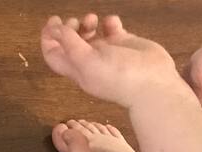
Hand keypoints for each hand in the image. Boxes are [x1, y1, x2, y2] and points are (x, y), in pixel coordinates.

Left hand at [41, 14, 194, 107]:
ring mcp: (107, 53)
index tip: (53, 23)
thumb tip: (57, 30)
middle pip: (70, 43)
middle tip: (75, 21)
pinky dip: (109, 22)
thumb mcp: (88, 62)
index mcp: (78, 70)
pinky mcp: (124, 45)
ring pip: (90, 34)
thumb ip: (71, 45)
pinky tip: (113, 23)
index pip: (54, 55)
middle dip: (68, 28)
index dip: (48, 39)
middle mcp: (90, 62)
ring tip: (93, 19)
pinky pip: (111, 29)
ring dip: (87, 23)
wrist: (152, 83)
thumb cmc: (119, 77)